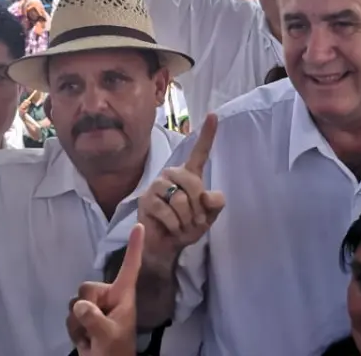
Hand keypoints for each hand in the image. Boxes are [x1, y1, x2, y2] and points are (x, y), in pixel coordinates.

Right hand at [68, 223, 144, 355]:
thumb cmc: (116, 351)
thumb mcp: (108, 335)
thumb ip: (94, 319)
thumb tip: (80, 305)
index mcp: (123, 295)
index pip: (130, 266)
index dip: (135, 246)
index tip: (140, 225)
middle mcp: (109, 296)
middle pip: (87, 287)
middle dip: (85, 307)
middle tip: (95, 326)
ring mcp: (96, 306)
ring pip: (75, 303)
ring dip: (78, 323)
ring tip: (92, 336)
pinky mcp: (84, 317)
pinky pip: (70, 316)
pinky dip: (74, 330)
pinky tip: (85, 340)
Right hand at [138, 115, 224, 272]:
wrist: (167, 246)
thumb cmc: (188, 226)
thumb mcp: (208, 216)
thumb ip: (214, 204)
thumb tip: (210, 196)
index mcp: (189, 174)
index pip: (200, 152)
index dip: (208, 134)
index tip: (214, 115)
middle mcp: (172, 174)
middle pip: (193, 183)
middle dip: (198, 207)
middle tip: (196, 221)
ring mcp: (157, 185)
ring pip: (180, 199)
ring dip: (186, 219)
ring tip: (182, 225)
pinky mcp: (145, 199)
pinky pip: (167, 212)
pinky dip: (175, 225)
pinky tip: (172, 228)